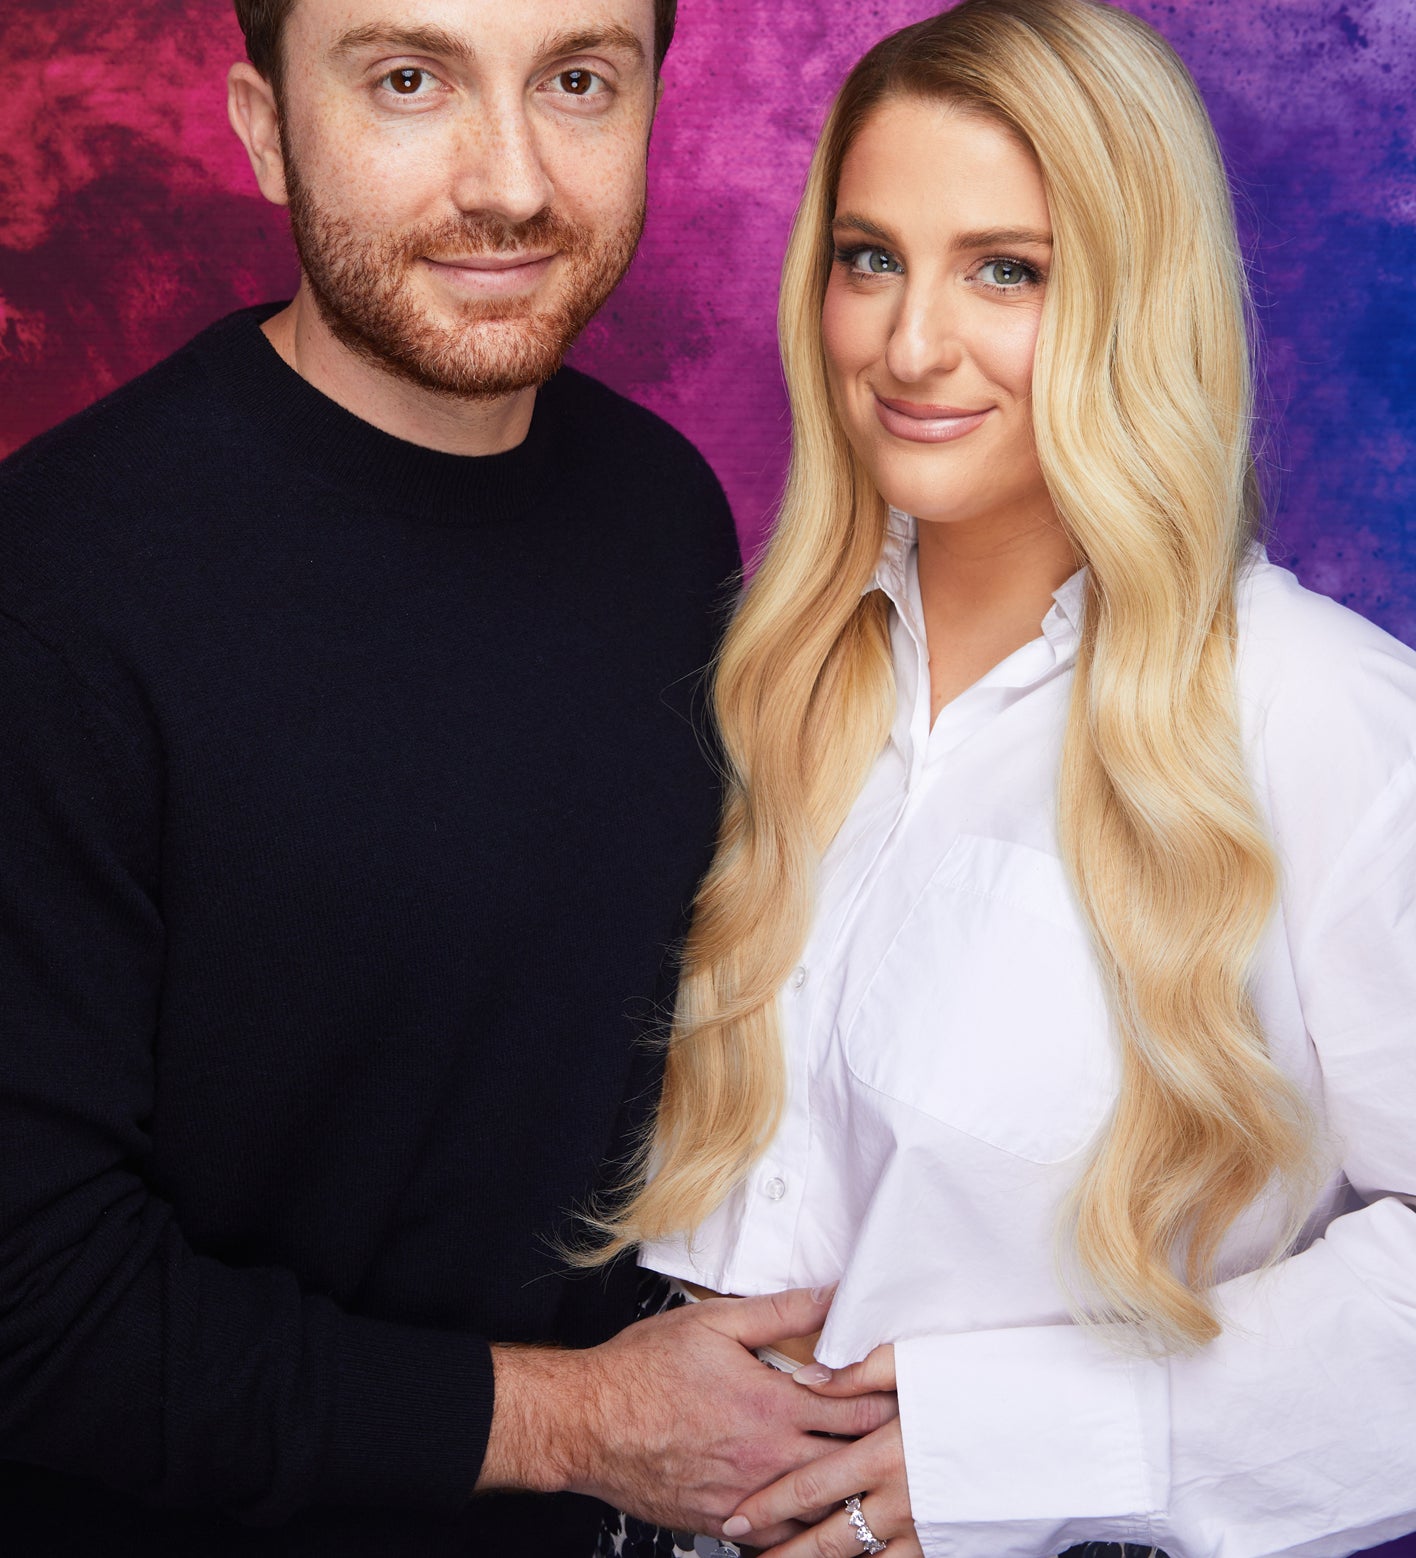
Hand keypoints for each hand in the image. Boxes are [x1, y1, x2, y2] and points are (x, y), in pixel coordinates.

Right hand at [478, 1289, 899, 1544]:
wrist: (587, 1423)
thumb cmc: (642, 1371)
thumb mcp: (714, 1323)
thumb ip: (781, 1311)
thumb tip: (828, 1295)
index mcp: (772, 1407)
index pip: (855, 1409)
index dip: (888, 1400)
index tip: (906, 1391)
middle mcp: (767, 1459)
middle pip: (849, 1462)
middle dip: (880, 1448)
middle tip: (905, 1437)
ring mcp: (747, 1499)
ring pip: (819, 1509)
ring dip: (847, 1493)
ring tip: (872, 1480)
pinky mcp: (724, 1524)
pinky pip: (779, 1539)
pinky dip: (803, 1528)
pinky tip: (815, 1516)